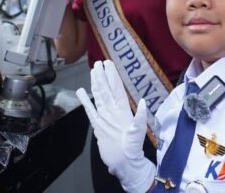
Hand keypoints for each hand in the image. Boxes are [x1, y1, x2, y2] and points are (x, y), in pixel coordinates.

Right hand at [76, 60, 154, 192]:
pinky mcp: (98, 126)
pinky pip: (90, 110)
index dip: (113, 76)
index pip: (116, 89)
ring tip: (93, 72)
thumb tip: (143, 101)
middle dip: (103, 76)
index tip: (109, 64)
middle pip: (106, 89)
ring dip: (96, 84)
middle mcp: (113, 111)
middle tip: (99, 62)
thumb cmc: (132, 148)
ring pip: (99, 97)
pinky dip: (85, 101)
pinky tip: (81, 91)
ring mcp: (105, 117)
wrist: (123, 162)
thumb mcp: (138, 132)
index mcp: (122, 110)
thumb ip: (140, 117)